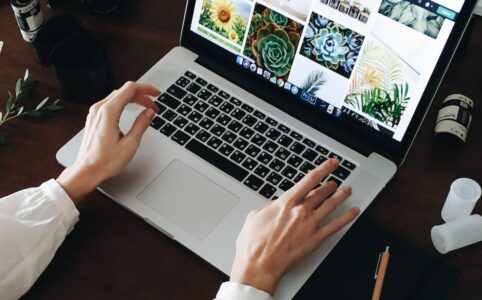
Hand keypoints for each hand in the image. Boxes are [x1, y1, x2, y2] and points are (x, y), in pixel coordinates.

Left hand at [57, 82, 159, 202]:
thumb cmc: (105, 161)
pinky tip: (131, 110)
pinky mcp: (94, 118)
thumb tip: (149, 112)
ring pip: (117, 96)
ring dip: (133, 99)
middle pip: (124, 91)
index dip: (146, 89)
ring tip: (145, 107)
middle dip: (142, 95)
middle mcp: (99, 109)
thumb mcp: (130, 143)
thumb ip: (141, 124)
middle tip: (154, 105)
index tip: (156, 94)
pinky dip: (124, 103)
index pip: (130, 89)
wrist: (87, 171)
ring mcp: (95, 113)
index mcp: (109, 112)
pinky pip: (110, 103)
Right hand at [230, 158, 359, 294]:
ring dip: (340, 196)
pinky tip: (353, 212)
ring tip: (346, 190)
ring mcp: (310, 225)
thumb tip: (276, 204)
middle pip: (321, 193)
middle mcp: (300, 211)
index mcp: (285, 203)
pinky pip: (336, 226)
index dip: (323, 169)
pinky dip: (347, 217)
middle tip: (335, 181)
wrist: (259, 265)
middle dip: (330, 185)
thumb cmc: (253, 244)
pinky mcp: (315, 240)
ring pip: (331, 205)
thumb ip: (269, 206)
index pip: (309, 180)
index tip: (331, 164)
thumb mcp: (255, 216)